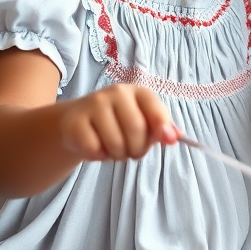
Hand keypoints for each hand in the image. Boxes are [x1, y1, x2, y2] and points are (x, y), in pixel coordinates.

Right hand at [59, 83, 176, 159]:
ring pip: (116, 143)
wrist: (76, 120)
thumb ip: (161, 129)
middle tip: (131, 151)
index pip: (155, 108)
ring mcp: (94, 104)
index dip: (163, 127)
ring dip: (118, 155)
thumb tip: (175, 136)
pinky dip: (99, 156)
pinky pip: (94, 149)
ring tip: (113, 148)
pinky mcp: (75, 121)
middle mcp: (116, 93)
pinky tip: (96, 147)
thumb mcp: (142, 123)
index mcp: (137, 92)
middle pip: (136, 130)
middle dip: (137, 150)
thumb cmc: (117, 123)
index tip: (167, 141)